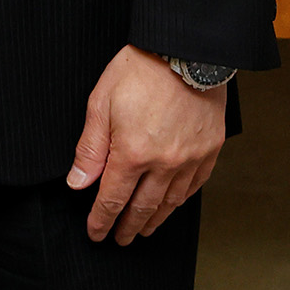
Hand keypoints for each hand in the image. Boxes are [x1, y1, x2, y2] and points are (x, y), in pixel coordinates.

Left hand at [68, 46, 226, 243]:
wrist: (186, 50)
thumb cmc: (140, 70)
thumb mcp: (101, 103)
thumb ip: (90, 148)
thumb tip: (78, 182)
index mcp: (133, 153)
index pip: (113, 199)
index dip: (102, 220)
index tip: (96, 233)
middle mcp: (164, 163)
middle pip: (142, 207)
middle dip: (127, 226)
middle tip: (119, 239)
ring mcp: (190, 159)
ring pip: (170, 202)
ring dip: (154, 219)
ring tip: (143, 229)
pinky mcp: (210, 150)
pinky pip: (194, 186)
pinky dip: (180, 200)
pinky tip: (172, 204)